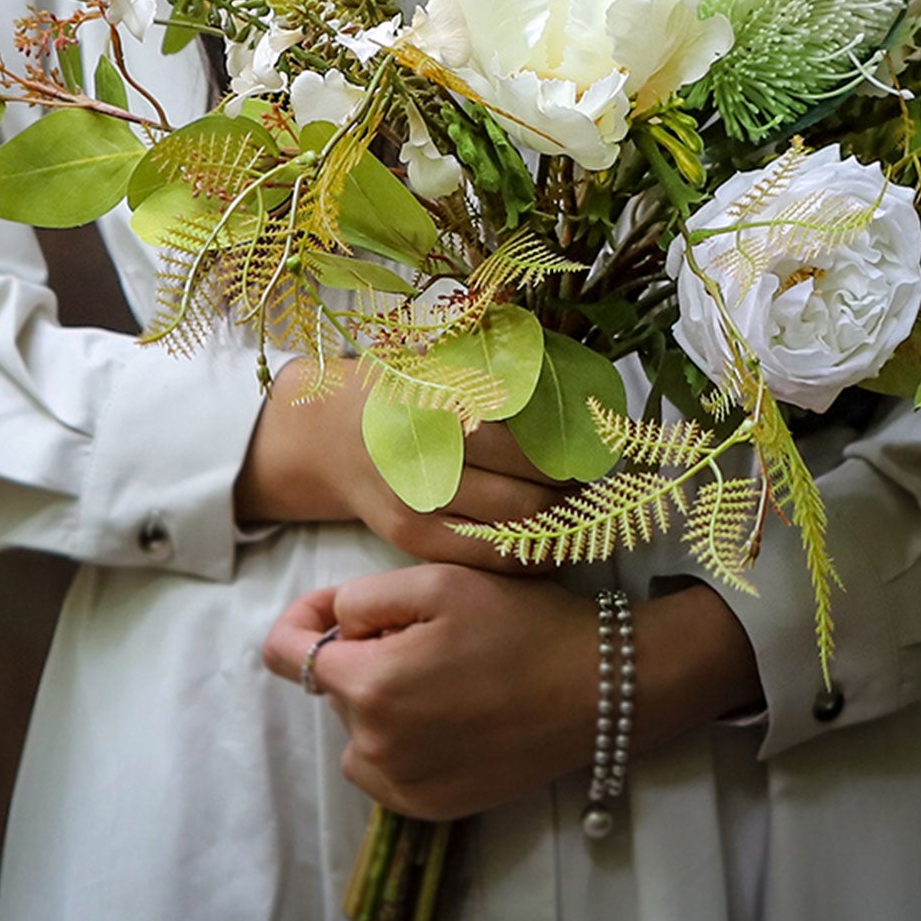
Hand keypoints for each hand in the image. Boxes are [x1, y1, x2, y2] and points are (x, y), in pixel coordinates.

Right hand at [233, 358, 564, 572]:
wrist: (328, 438)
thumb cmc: (397, 391)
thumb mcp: (436, 361)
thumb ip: (491, 366)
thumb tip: (566, 373)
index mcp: (438, 406)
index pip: (523, 443)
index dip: (566, 454)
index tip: (592, 449)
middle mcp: (427, 460)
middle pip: (525, 494)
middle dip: (568, 495)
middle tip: (591, 482)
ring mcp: (418, 507)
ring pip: (511, 532)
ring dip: (555, 526)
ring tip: (577, 508)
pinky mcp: (413, 541)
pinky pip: (485, 558)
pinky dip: (526, 554)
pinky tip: (549, 541)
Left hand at [262, 566, 763, 821]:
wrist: (596, 687)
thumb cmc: (520, 623)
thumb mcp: (439, 580)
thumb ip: (362, 597)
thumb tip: (325, 621)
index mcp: (370, 685)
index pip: (287, 654)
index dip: (301, 619)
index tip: (334, 607)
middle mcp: (374, 747)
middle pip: (334, 685)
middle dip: (363, 653)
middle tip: (428, 629)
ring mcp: (402, 785)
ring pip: (358, 727)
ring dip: (380, 698)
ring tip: (445, 671)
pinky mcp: (430, 807)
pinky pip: (384, 767)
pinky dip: (401, 739)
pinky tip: (452, 712)